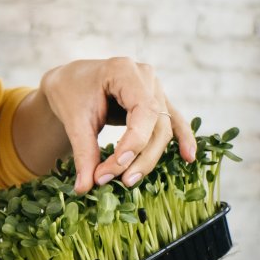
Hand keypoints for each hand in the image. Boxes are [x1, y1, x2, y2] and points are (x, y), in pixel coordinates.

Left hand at [39, 57, 195, 193]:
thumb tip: (85, 188)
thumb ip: (83, 152)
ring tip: (129, 181)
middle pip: (156, 124)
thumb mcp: (73, 120)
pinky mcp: (157, 102)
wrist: (72, 82)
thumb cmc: (71, 93)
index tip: (116, 167)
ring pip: (163, 129)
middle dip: (138, 157)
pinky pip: (173, 122)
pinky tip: (188, 157)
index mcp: (123, 70)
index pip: (143, 109)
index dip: (135, 141)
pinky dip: (182, 139)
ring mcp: (155, 88)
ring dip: (149, 158)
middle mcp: (145, 77)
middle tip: (115, 181)